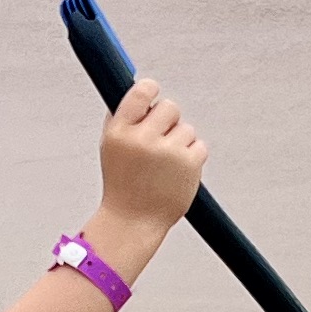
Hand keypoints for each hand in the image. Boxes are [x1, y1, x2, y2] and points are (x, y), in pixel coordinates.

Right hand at [97, 76, 206, 236]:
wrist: (133, 221)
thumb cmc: (122, 184)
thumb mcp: (110, 148)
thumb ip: (122, 118)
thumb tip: (140, 91)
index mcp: (119, 131)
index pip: (142, 92)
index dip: (151, 90)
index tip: (153, 94)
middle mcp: (143, 139)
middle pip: (170, 107)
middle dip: (168, 121)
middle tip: (160, 140)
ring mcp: (168, 152)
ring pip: (186, 129)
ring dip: (180, 142)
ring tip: (165, 165)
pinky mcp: (189, 164)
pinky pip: (200, 146)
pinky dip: (192, 157)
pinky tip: (176, 173)